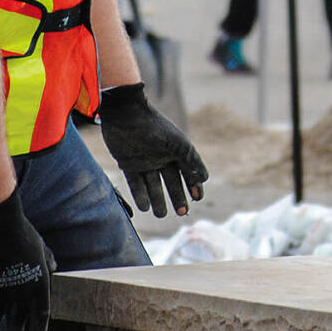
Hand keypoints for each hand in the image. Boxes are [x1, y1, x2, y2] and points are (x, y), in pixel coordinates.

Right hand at [0, 187, 54, 330]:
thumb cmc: (22, 233)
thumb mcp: (41, 247)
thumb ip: (47, 261)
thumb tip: (52, 267)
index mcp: (39, 284)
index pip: (41, 317)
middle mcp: (20, 294)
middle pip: (18, 324)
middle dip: (18, 328)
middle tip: (18, 329)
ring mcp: (0, 293)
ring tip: (1, 309)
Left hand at [97, 83, 208, 216]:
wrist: (126, 116)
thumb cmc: (156, 127)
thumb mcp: (179, 144)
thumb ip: (192, 161)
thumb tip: (205, 179)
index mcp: (175, 150)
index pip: (187, 171)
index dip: (193, 185)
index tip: (198, 198)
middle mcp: (161, 157)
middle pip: (171, 182)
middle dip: (177, 197)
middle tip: (182, 213)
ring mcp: (145, 162)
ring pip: (153, 185)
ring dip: (158, 200)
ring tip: (161, 215)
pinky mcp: (128, 164)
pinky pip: (136, 183)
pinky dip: (140, 195)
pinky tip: (145, 207)